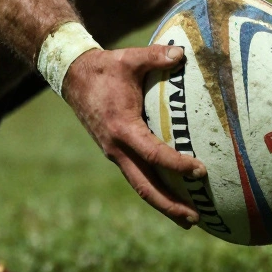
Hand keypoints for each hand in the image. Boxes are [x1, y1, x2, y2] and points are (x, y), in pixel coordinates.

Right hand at [61, 44, 206, 228]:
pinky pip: (137, 176)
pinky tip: (174, 195)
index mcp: (122, 128)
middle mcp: (117, 148)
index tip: (200, 171)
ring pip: (140, 186)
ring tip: (189, 218)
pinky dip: (155, 189)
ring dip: (163, 204)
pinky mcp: (116, 152)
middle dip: (169, 205)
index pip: (153, 155)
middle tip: (194, 218)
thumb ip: (156, 57)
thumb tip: (182, 53)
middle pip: (145, 186)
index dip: (177, 165)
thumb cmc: (104, 68)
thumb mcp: (129, 59)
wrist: (72, 77)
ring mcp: (115, 153)